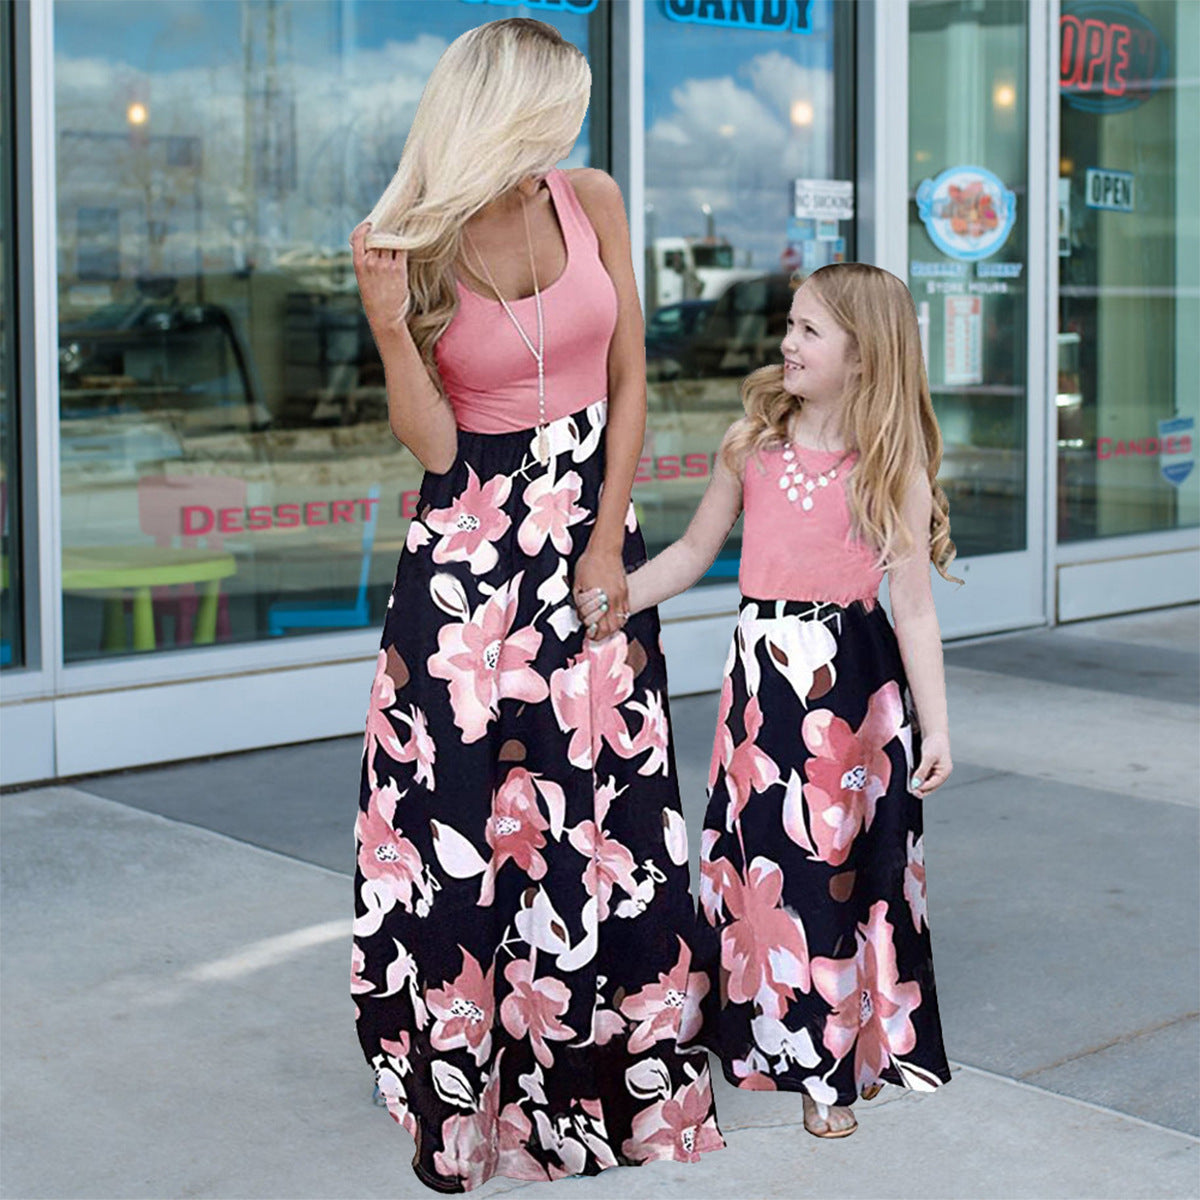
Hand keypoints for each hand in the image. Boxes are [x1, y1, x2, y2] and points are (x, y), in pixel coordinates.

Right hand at [350, 222, 408, 339]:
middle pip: (378, 238)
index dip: (365, 229)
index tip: (370, 225)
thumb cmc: (374, 299)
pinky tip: (406, 242)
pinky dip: (404, 244)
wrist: (385, 316)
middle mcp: (371, 262)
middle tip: (390, 231)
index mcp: (359, 264)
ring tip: (399, 236)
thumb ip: (367, 263)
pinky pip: (402, 249)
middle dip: (383, 234)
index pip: (360, 239)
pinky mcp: (399, 269)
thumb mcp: (364, 279)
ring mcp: (385, 265)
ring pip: (391, 242)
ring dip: (395, 237)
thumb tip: (378, 247)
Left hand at [572, 547, 628, 641]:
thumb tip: (582, 616)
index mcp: (599, 598)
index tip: (587, 632)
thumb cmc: (589, 563)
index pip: (598, 626)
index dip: (591, 632)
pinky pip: (625, 612)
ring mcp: (621, 596)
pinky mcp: (625, 593)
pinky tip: (611, 618)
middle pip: (610, 628)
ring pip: (620, 622)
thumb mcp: (577, 584)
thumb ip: (580, 602)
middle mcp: (612, 599)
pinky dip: (618, 619)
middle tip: (594, 632)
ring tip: (603, 627)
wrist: (604, 549)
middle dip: (601, 633)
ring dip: (611, 628)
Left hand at [910, 731, 951, 795]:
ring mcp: (935, 771)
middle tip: (910, 791)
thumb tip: (916, 783)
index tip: (912, 790)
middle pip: (930, 787)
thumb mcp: (928, 757)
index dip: (922, 788)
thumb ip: (922, 771)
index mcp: (944, 772)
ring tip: (909, 786)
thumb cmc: (935, 742)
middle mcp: (941, 774)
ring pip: (926, 783)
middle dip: (920, 789)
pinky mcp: (929, 768)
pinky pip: (923, 777)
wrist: (934, 732)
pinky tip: (911, 779)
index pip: (932, 785)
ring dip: (918, 784)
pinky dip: (917, 779)